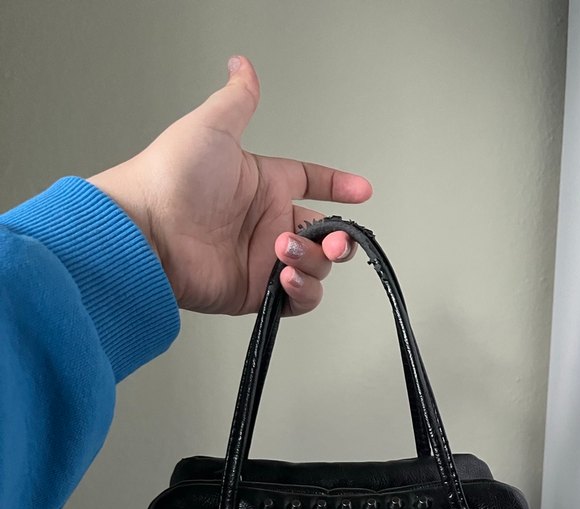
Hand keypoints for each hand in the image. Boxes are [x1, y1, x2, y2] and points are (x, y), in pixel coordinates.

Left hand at [88, 56, 371, 315]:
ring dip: (313, 260)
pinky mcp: (255, 293)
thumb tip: (242, 66)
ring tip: (284, 251)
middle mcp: (265, 224)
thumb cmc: (170, 178)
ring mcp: (262, 260)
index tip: (361, 191)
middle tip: (336, 240)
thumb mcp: (212, 126)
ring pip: (315, 266)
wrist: (146, 231)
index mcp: (264, 185)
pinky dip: (303, 290)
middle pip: (323, 234)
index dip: (339, 186)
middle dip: (339, 239)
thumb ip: (238, 99)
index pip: (312, 183)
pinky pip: (297, 299)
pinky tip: (286, 275)